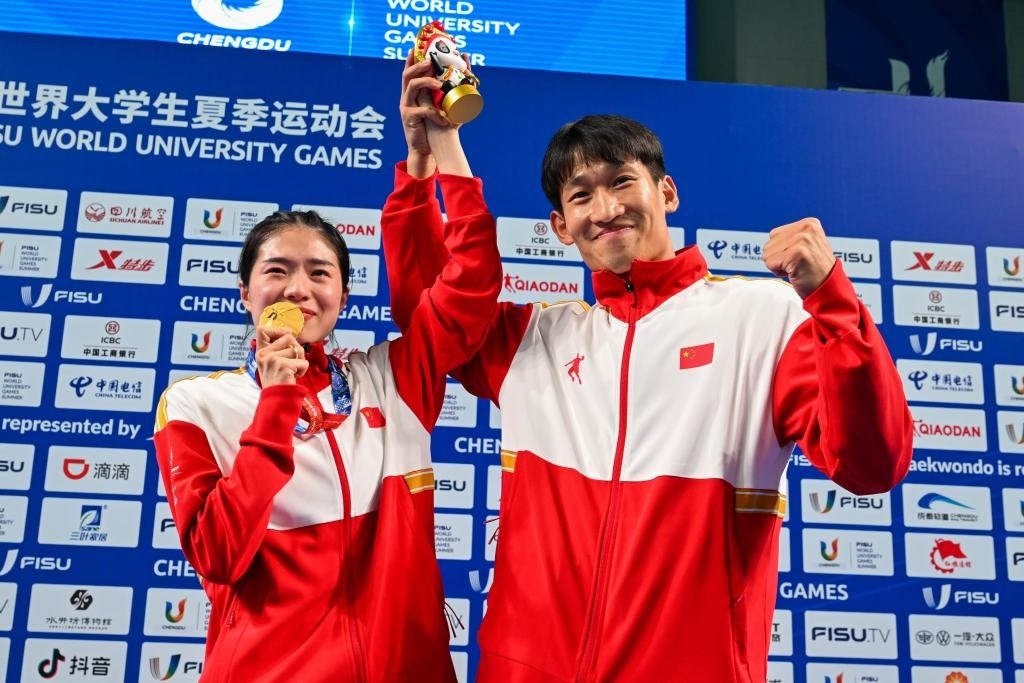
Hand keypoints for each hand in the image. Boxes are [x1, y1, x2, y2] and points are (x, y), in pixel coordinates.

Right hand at [255, 326, 307, 386]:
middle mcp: (264, 354)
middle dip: (296, 349)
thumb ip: (277, 349)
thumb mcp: (271, 363)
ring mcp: (273, 360)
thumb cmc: (277, 381)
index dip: (278, 330)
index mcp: (260, 352)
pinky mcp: (283, 366)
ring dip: (300, 361)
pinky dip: (303, 370)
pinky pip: (303, 362)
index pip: (262, 329)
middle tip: (291, 363)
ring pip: (298, 349)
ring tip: (291, 372)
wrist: (276, 400)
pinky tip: (293, 377)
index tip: (286, 336)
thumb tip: (290, 332)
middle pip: (289, 337)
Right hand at [401, 52, 450, 175]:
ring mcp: (406, 107)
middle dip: (418, 65)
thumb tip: (469, 75)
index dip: (412, 58)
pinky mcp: (409, 119)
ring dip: (426, 82)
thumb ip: (452, 92)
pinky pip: (421, 111)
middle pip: (407, 75)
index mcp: (415, 92)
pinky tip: (444, 119)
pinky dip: (435, 113)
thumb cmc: (437, 126)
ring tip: (439, 84)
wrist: (427, 149)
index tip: (416, 46)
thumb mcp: (445, 106)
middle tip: (430, 60)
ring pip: (411, 87)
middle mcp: (407, 97)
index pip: (411, 71)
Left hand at [762, 218, 836, 298]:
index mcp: (809, 223)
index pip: (774, 234)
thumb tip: (771, 236)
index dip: (782, 250)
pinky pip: (771, 263)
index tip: (799, 257)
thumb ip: (791, 237)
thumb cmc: (815, 271)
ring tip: (797, 268)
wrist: (828, 289)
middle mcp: (806, 228)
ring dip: (779, 265)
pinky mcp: (797, 253)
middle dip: (779, 258)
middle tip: (798, 265)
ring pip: (767, 253)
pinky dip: (779, 272)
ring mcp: (802, 240)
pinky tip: (795, 272)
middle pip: (769, 243)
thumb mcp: (807, 245)